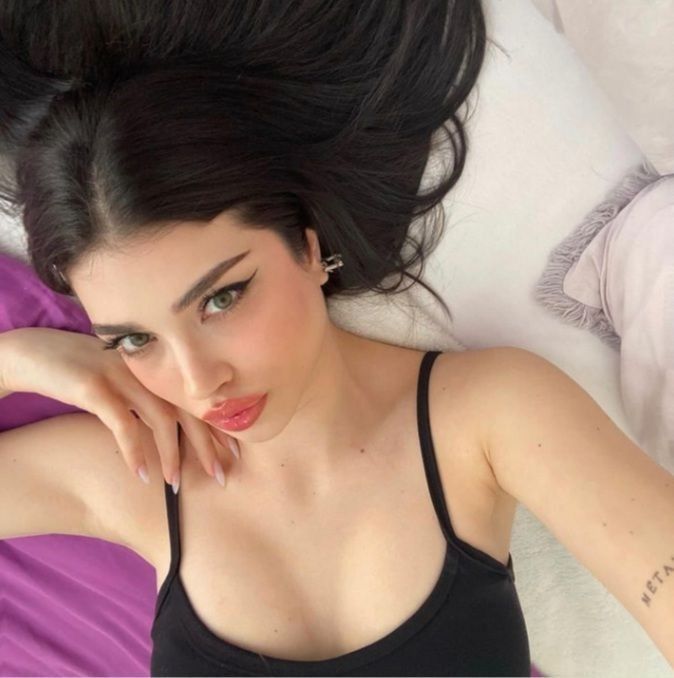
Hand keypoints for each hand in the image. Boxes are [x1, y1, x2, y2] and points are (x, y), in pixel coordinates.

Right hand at [0, 327, 237, 487]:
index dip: (216, 427)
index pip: (195, 400)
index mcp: (155, 368)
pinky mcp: (93, 385)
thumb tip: (169, 435)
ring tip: (176, 484)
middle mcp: (145, 369)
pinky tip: (142, 474)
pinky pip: (122, 423)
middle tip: (220, 475)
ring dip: (172, 454)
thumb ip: (145, 400)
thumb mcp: (119, 383)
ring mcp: (121, 375)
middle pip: (187, 408)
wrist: (29, 352)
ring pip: (161, 417)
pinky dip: (134, 450)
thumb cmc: (78, 372)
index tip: (232, 453)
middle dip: (206, 444)